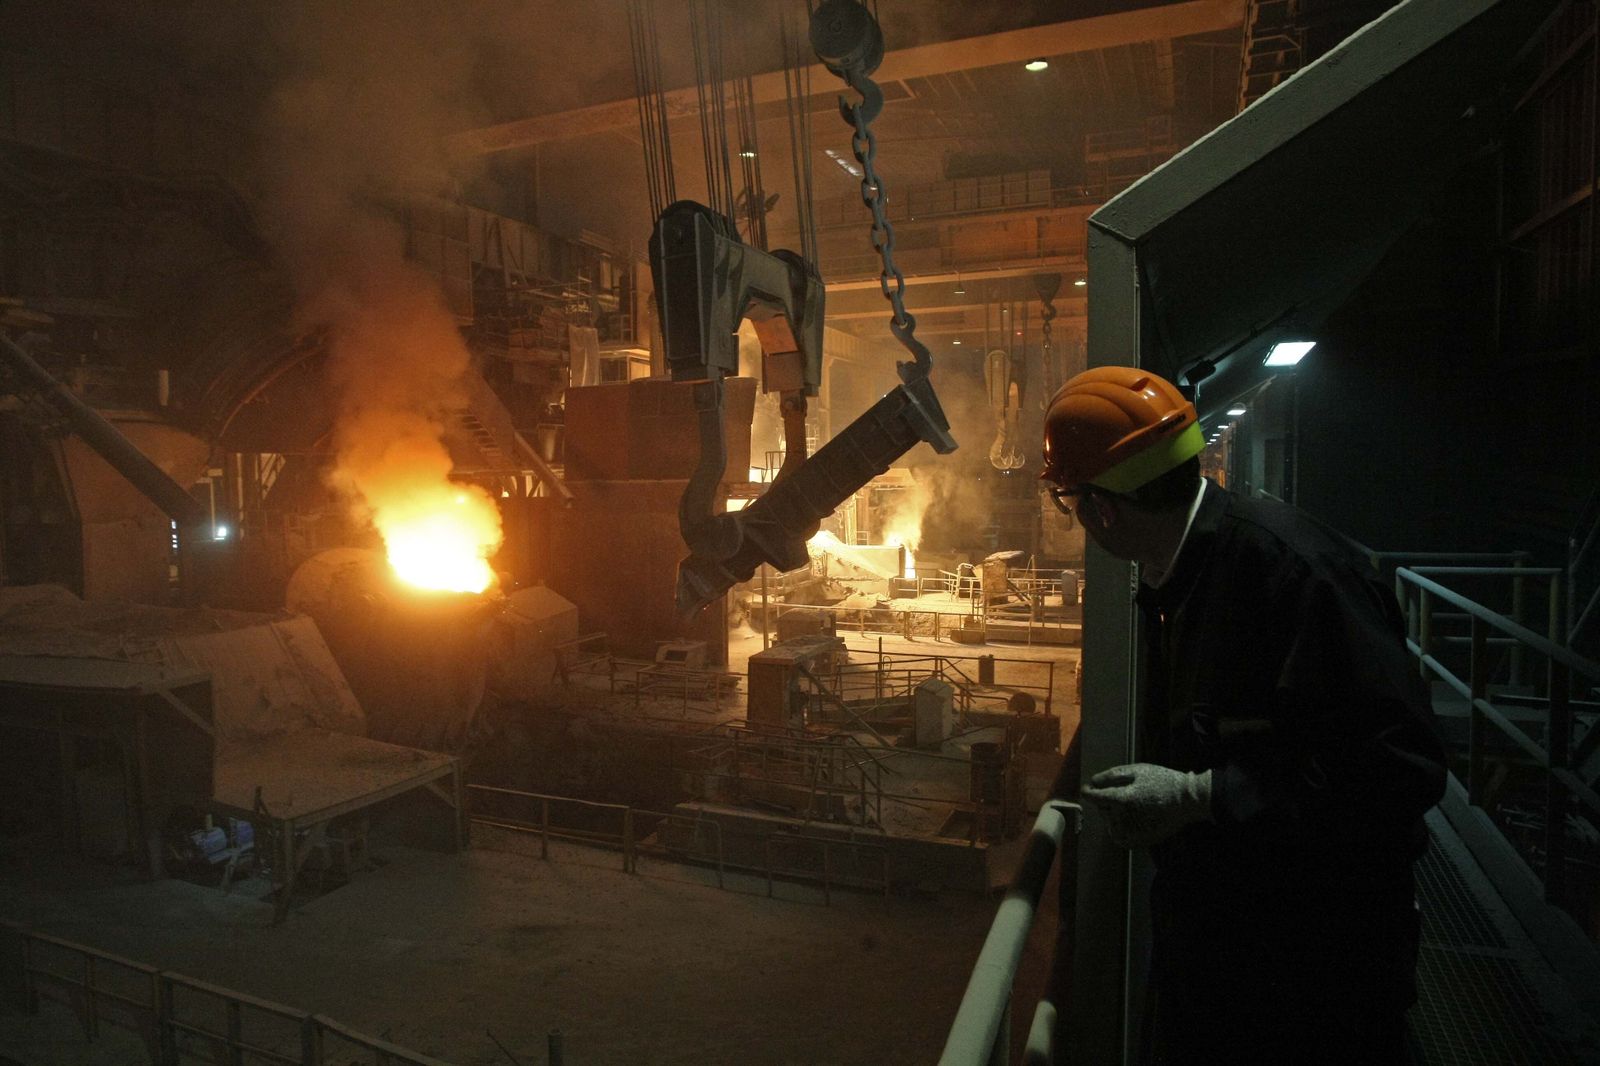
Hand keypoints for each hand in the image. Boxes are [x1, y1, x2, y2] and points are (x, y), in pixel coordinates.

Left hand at [1081, 763, 1212, 847]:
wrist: (1187, 801)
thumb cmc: (1162, 781)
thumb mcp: (1138, 771)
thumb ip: (1112, 776)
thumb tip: (1093, 782)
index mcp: (1122, 799)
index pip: (1095, 798)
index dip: (1089, 792)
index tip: (1087, 789)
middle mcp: (1124, 818)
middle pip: (1102, 810)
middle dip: (1105, 801)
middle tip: (1121, 793)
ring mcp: (1132, 832)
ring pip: (1110, 824)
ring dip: (1112, 815)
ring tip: (1128, 806)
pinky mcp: (1140, 841)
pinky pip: (1120, 837)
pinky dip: (1119, 829)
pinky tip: (1130, 819)